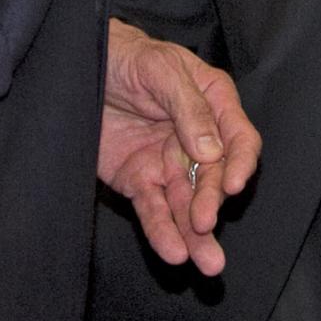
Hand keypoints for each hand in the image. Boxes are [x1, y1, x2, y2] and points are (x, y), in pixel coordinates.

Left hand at [97, 20, 260, 276]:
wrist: (81, 66)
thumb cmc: (130, 57)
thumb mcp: (161, 70)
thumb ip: (188, 108)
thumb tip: (212, 152)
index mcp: (213, 105)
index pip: (238, 139)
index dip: (239, 164)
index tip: (231, 186)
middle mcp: (197, 139)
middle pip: (212, 178)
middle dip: (211, 203)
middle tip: (204, 223)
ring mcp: (168, 162)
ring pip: (187, 203)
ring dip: (197, 234)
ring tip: (207, 263)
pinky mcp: (138, 181)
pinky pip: (153, 210)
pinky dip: (162, 232)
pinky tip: (173, 253)